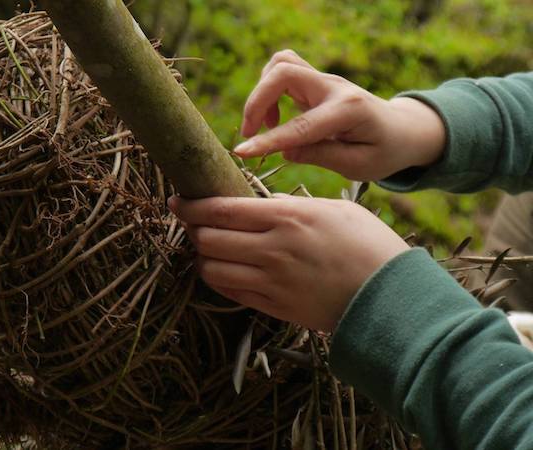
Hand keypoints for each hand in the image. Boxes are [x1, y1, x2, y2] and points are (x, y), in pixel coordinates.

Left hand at [168, 195, 409, 331]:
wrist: (391, 298)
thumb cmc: (369, 246)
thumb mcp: (333, 210)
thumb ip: (290, 206)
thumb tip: (258, 204)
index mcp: (288, 218)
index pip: (221, 209)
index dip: (192, 206)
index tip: (178, 202)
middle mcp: (273, 249)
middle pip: (208, 239)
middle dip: (193, 230)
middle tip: (193, 224)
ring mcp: (272, 282)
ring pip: (212, 268)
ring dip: (203, 256)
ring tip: (207, 248)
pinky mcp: (274, 307)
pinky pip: (229, 293)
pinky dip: (218, 279)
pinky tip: (223, 270)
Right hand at [234, 50, 445, 180]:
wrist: (402, 129)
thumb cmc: (384, 151)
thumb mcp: (359, 165)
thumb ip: (321, 155)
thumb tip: (285, 151)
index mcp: (350, 111)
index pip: (301, 125)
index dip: (268, 140)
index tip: (241, 152)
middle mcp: (334, 87)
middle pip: (283, 72)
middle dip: (256, 101)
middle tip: (249, 134)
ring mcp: (324, 80)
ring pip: (281, 64)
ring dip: (261, 93)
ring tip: (264, 126)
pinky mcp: (315, 81)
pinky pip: (282, 70)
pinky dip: (268, 90)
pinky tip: (275, 118)